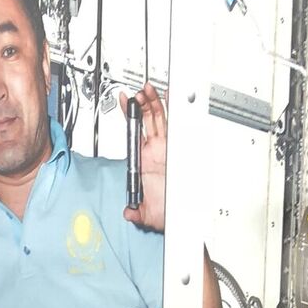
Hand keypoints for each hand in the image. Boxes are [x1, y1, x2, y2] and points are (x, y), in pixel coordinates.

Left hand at [121, 83, 165, 232]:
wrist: (183, 217)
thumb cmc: (168, 213)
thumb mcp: (145, 214)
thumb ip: (134, 212)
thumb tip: (128, 212)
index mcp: (145, 162)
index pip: (136, 133)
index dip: (130, 117)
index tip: (125, 103)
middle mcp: (156, 153)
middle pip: (148, 121)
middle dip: (142, 104)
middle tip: (137, 91)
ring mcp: (167, 149)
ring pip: (159, 120)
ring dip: (153, 104)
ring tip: (147, 90)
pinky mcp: (178, 149)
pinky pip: (173, 126)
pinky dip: (171, 112)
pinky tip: (169, 98)